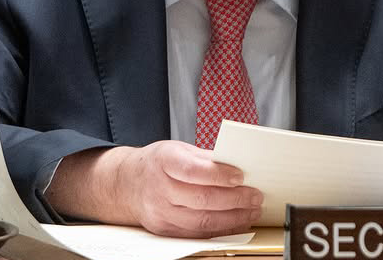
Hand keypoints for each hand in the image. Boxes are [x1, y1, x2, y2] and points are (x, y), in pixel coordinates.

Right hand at [48, 141, 262, 237]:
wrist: (127, 184)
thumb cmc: (158, 163)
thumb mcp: (178, 149)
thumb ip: (205, 158)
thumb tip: (237, 165)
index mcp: (164, 161)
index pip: (194, 170)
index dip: (220, 175)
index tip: (242, 176)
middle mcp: (159, 188)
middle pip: (202, 199)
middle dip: (234, 199)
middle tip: (255, 196)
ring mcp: (160, 212)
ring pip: (202, 221)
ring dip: (233, 218)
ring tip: (251, 211)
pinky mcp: (165, 230)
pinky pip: (197, 234)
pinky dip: (221, 230)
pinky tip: (236, 222)